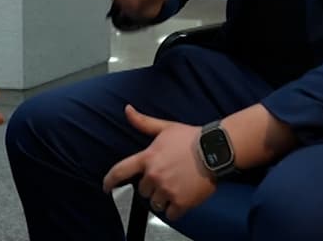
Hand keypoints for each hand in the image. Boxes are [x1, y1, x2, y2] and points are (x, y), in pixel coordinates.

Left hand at [102, 105, 215, 221]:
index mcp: (148, 158)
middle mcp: (154, 175)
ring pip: (155, 203)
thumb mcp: (165, 127)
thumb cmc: (191, 138)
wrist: (215, 150)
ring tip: (176, 186)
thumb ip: (143, 122)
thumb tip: (127, 109)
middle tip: (167, 177)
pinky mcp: (181, 202)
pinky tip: (183, 198)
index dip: (109, 181)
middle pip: (143, 190)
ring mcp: (167, 189)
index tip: (106, 187)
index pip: (120, 171)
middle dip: (152, 186)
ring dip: (163, 198)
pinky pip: (171, 214)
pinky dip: (175, 209)